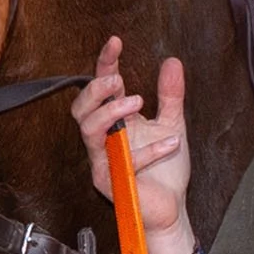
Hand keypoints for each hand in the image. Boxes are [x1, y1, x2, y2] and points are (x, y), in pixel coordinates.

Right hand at [68, 36, 191, 247]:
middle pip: (80, 108)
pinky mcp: (109, 182)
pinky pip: (121, 161)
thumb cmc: (164, 173)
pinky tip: (170, 143)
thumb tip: (172, 62)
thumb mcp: (173, 124)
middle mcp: (104, 139)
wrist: (170, 211)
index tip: (115, 42)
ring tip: (137, 102)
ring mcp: (103, 160)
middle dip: (95, 90)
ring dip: (111, 113)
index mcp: (116, 121)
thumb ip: (170, 95)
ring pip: (88, 130)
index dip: (105, 64)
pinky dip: (148, 150)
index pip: (103, 88)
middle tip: (116, 80)